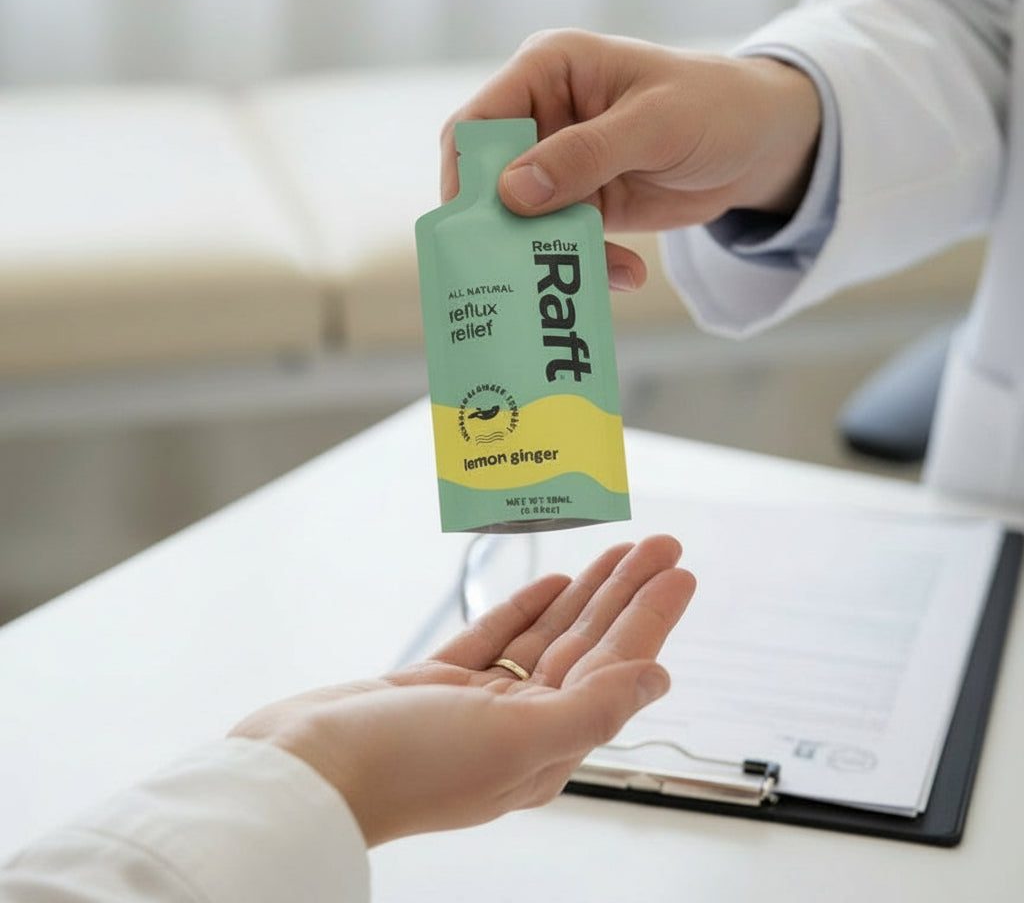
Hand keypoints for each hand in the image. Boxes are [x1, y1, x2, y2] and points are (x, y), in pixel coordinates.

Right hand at [230, 534, 694, 846]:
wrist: (303, 772)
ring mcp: (476, 705)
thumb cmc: (402, 766)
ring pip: (546, 637)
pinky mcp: (437, 686)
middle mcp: (518, 727)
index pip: (615, 669)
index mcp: (545, 748)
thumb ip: (591, 708)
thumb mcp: (512, 742)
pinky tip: (552, 584)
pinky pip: (496, 640)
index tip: (679, 572)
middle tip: (660, 544)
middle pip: (588, 647)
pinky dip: (525, 609)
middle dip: (626, 593)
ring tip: (619, 552)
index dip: (651, 616)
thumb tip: (657, 680)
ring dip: (585, 594)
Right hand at [441, 29, 820, 290]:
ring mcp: (561, 163)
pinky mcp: (583, 202)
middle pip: (490, 177)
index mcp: (548, 70)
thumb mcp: (656, 125)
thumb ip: (586, 154)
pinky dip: (585, 262)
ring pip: (525, 218)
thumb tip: (512, 191)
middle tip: (512, 268)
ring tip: (581, 279)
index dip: (466, 172)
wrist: (762, 142)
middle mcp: (544, 115)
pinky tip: (623, 273)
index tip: (473, 226)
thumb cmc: (714, 106)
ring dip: (548, 252)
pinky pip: (563, 239)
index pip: (479, 120)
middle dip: (501, 225)